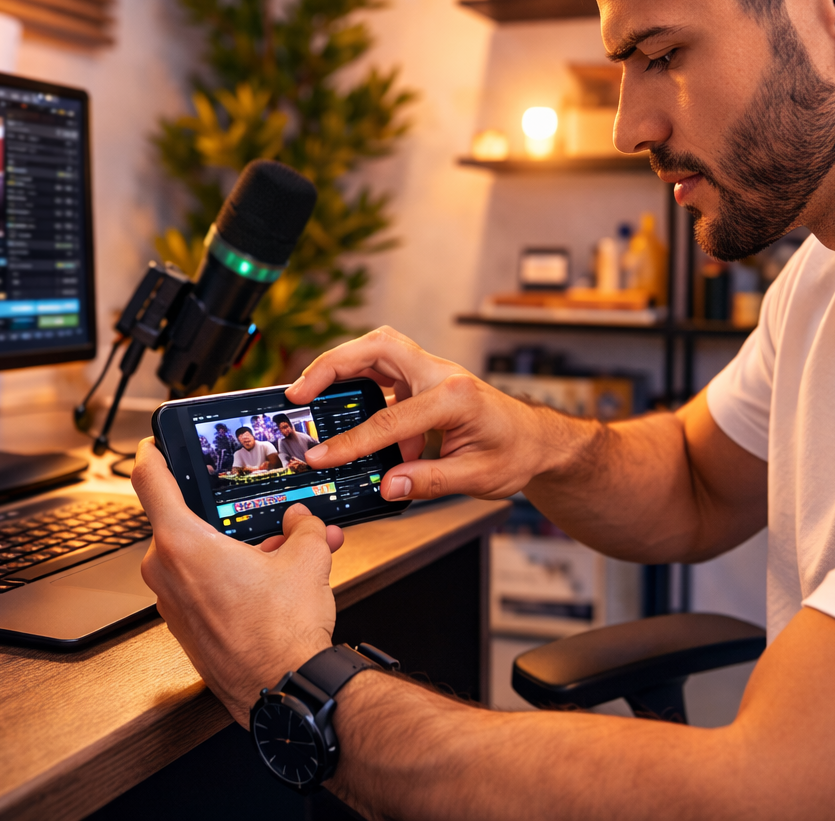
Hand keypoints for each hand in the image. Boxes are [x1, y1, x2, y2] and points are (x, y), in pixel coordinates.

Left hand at [130, 438, 344, 723]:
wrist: (284, 692)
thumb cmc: (282, 634)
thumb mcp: (307, 558)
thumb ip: (303, 526)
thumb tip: (302, 520)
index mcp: (183, 544)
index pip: (150, 479)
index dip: (153, 452)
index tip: (155, 442)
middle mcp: (166, 573)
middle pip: (187, 521)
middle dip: (230, 515)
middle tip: (266, 513)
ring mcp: (172, 604)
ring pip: (199, 556)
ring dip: (238, 548)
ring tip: (287, 551)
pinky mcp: (185, 627)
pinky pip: (203, 586)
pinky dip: (233, 577)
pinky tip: (274, 582)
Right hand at [285, 326, 581, 502]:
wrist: (536, 440)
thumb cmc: (515, 453)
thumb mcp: (477, 478)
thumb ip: (430, 481)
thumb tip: (388, 486)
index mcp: (454, 397)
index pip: (390, 418)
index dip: (351, 442)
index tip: (321, 456)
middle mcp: (442, 374)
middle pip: (377, 347)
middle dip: (332, 364)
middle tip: (299, 391)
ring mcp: (433, 372)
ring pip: (378, 349)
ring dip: (341, 365)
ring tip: (310, 393)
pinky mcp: (426, 379)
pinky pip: (385, 371)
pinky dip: (362, 387)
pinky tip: (360, 424)